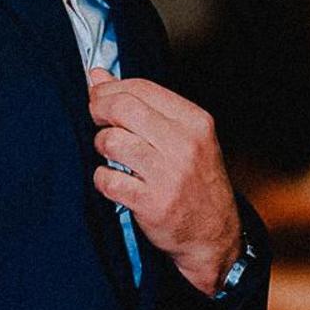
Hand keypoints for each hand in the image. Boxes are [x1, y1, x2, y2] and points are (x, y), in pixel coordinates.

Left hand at [87, 69, 240, 295]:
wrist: (214, 235)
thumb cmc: (194, 181)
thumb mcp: (181, 137)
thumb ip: (141, 105)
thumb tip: (98, 74)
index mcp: (195, 122)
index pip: (141, 88)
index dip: (110, 88)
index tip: (98, 96)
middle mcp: (185, 145)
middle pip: (123, 109)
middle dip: (98, 110)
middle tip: (95, 119)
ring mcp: (169, 175)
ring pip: (111, 142)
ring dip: (101, 146)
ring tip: (110, 154)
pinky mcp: (152, 203)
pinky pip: (107, 179)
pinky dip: (102, 179)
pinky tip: (113, 181)